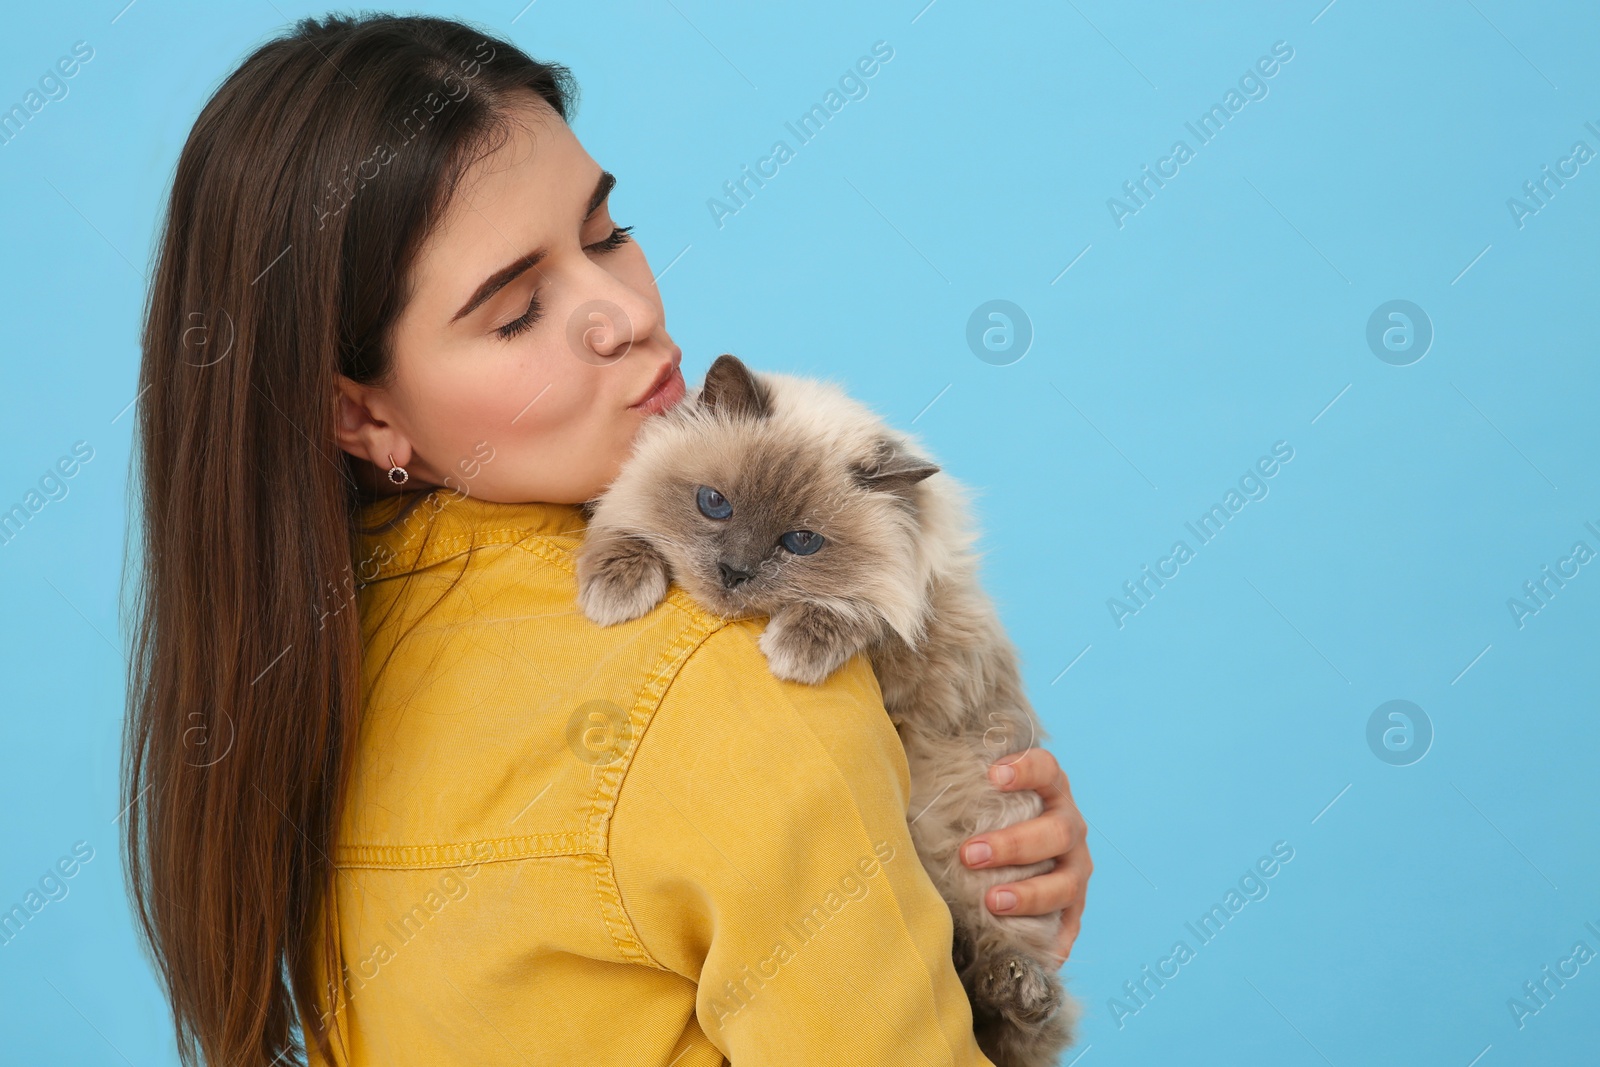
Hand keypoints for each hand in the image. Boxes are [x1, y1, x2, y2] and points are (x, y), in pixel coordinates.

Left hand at [959, 747, 1090, 964]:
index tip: (993, 775)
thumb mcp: (968, 792)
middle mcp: (1069, 825)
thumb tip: (893, 738)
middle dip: (1014, 843)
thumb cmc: (978, 817)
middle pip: (1056, 830)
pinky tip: (1035, 951)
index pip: (1047, 768)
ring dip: (1030, 893)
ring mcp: (1076, 868)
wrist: (1002, 862)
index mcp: (1049, 788)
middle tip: (970, 854)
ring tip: (992, 901)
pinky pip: (1069, 926)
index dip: (1026, 768)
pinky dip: (1055, 939)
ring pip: (1066, 881)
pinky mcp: (1073, 909)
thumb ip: (942, 769)